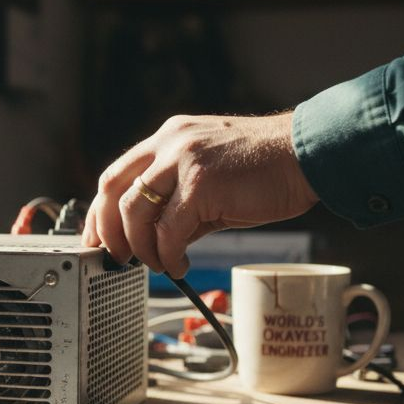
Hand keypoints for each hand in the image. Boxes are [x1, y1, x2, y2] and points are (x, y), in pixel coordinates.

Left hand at [83, 112, 317, 277]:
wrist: (307, 155)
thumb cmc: (264, 169)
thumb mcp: (209, 180)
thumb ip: (177, 204)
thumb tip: (154, 243)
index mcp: (167, 139)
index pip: (115, 176)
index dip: (99, 212)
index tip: (96, 240)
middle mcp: (169, 143)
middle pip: (112, 190)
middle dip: (108, 231)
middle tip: (117, 258)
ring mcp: (183, 159)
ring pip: (135, 212)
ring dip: (140, 247)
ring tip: (157, 263)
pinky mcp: (201, 182)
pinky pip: (169, 230)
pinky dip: (168, 254)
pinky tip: (179, 264)